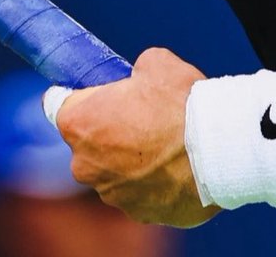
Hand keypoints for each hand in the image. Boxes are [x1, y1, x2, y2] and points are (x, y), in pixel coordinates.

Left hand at [51, 47, 219, 227]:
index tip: (97, 93)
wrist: (217, 148)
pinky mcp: (138, 213)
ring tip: (168, 142)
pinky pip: (140, 192)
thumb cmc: (181, 102)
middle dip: (110, 129)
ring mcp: (111, 194)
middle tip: (145, 114)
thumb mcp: (155, 62)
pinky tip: (178, 165)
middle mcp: (85, 164)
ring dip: (133, 158)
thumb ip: (135, 71)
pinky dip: (153, 181)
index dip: (80, 96)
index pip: (59, 104)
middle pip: (89, 141)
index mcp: (79, 122)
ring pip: (115, 170)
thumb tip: (139, 79)